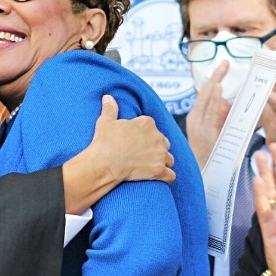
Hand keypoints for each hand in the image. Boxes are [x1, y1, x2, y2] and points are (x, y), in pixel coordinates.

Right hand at [63, 96, 173, 213]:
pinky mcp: (159, 171)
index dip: (145, 135)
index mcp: (147, 123)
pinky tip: (161, 178)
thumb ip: (110, 108)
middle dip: (156, 148)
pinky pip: (171, 175)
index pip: (152, 128)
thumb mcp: (105, 122)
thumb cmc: (104, 142)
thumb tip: (108, 97)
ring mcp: (160, 155)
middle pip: (163, 143)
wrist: (104, 163)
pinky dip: (167, 177)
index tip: (136, 141)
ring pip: (169, 159)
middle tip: (144, 155)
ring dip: (163, 162)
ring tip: (152, 167)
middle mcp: (157, 137)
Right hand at [185, 61, 229, 166]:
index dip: (214, 78)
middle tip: (226, 62)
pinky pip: (210, 113)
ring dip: (216, 83)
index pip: (205, 93)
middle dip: (215, 76)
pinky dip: (214, 99)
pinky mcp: (205, 133)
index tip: (223, 65)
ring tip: (223, 69)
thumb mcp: (214, 132)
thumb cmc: (212, 155)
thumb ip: (219, 117)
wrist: (205, 176)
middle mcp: (195, 120)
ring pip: (206, 100)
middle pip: (204, 92)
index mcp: (196, 118)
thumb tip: (227, 101)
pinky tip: (220, 89)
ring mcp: (199, 126)